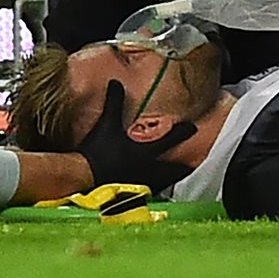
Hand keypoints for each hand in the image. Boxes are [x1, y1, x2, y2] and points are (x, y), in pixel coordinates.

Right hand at [77, 80, 197, 192]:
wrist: (84, 177)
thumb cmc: (98, 151)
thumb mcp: (107, 124)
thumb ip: (114, 102)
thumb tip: (116, 82)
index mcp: (144, 151)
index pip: (170, 139)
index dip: (182, 132)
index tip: (193, 127)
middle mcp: (147, 169)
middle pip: (172, 168)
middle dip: (184, 165)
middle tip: (194, 163)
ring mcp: (140, 184)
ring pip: (162, 182)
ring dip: (171, 178)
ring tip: (176, 178)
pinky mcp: (129, 195)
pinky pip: (148, 193)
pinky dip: (153, 190)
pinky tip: (151, 191)